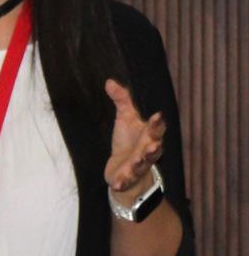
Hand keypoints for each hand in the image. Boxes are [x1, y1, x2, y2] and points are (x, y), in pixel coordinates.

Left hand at [104, 79, 165, 201]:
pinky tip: (116, 184)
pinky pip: (125, 181)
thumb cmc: (129, 140)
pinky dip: (122, 182)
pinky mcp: (126, 178)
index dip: (157, 124)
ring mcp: (137, 166)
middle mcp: (146, 152)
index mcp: (148, 136)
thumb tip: (109, 81)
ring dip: (141, 163)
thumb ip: (121, 100)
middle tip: (154, 143)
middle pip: (152, 149)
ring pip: (141, 165)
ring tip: (139, 160)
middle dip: (154, 146)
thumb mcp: (125, 118)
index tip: (157, 116)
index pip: (155, 129)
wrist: (125, 168)